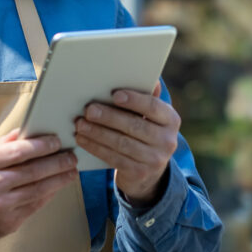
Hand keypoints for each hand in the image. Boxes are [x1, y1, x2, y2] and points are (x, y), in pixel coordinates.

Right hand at [0, 128, 77, 247]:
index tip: (57, 141)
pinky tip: (58, 185)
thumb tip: (29, 130)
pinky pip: (35, 205)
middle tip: (72, 157)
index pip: (19, 151)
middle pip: (33, 171)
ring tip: (72, 171)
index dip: (42, 145)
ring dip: (59, 179)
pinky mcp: (9, 222)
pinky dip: (50, 194)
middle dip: (57, 163)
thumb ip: (3, 143)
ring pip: (38, 190)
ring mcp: (1, 206)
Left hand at [75, 82, 179, 205]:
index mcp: (171, 120)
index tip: (115, 95)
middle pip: (135, 126)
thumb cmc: (145, 133)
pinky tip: (83, 140)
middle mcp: (167, 140)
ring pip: (122, 143)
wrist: (149, 171)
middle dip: (109, 117)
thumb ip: (146, 98)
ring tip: (80, 124)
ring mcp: (155, 159)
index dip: (134, 100)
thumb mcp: (151, 117)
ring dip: (97, 133)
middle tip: (89, 110)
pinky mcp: (139, 173)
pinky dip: (96, 148)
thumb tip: (149, 77)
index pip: (153, 107)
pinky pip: (114, 158)